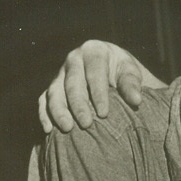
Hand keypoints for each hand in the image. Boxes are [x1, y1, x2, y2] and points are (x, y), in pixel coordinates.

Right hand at [37, 40, 151, 133]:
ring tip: (67, 128)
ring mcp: (61, 73)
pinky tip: (48, 129)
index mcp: (94, 51)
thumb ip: (132, 84)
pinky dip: (44, 114)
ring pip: (54, 91)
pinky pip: (44, 99)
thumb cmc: (122, 71)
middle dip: (78, 105)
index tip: (104, 114)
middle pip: (72, 83)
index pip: (95, 72)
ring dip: (59, 111)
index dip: (98, 93)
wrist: (110, 68)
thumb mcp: (130, 72)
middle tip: (86, 124)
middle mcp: (74, 60)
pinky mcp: (54, 87)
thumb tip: (136, 100)